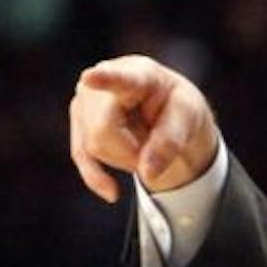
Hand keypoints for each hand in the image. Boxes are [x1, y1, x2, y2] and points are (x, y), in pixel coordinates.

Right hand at [69, 55, 219, 203]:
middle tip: (153, 144)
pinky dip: (97, 178)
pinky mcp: (79, 122)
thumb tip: (147, 173)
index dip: (104, 80)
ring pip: (94, 146)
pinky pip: (81, 157)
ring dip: (123, 157)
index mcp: (140, 74)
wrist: (163, 112)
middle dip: (130, 151)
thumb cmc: (177, 110)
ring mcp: (86, 100)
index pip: (121, 79)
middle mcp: (104, 79)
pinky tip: (113, 192)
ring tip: (141, 141)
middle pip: (104, 130)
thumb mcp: (188, 121)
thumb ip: (170, 143)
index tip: (90, 77)